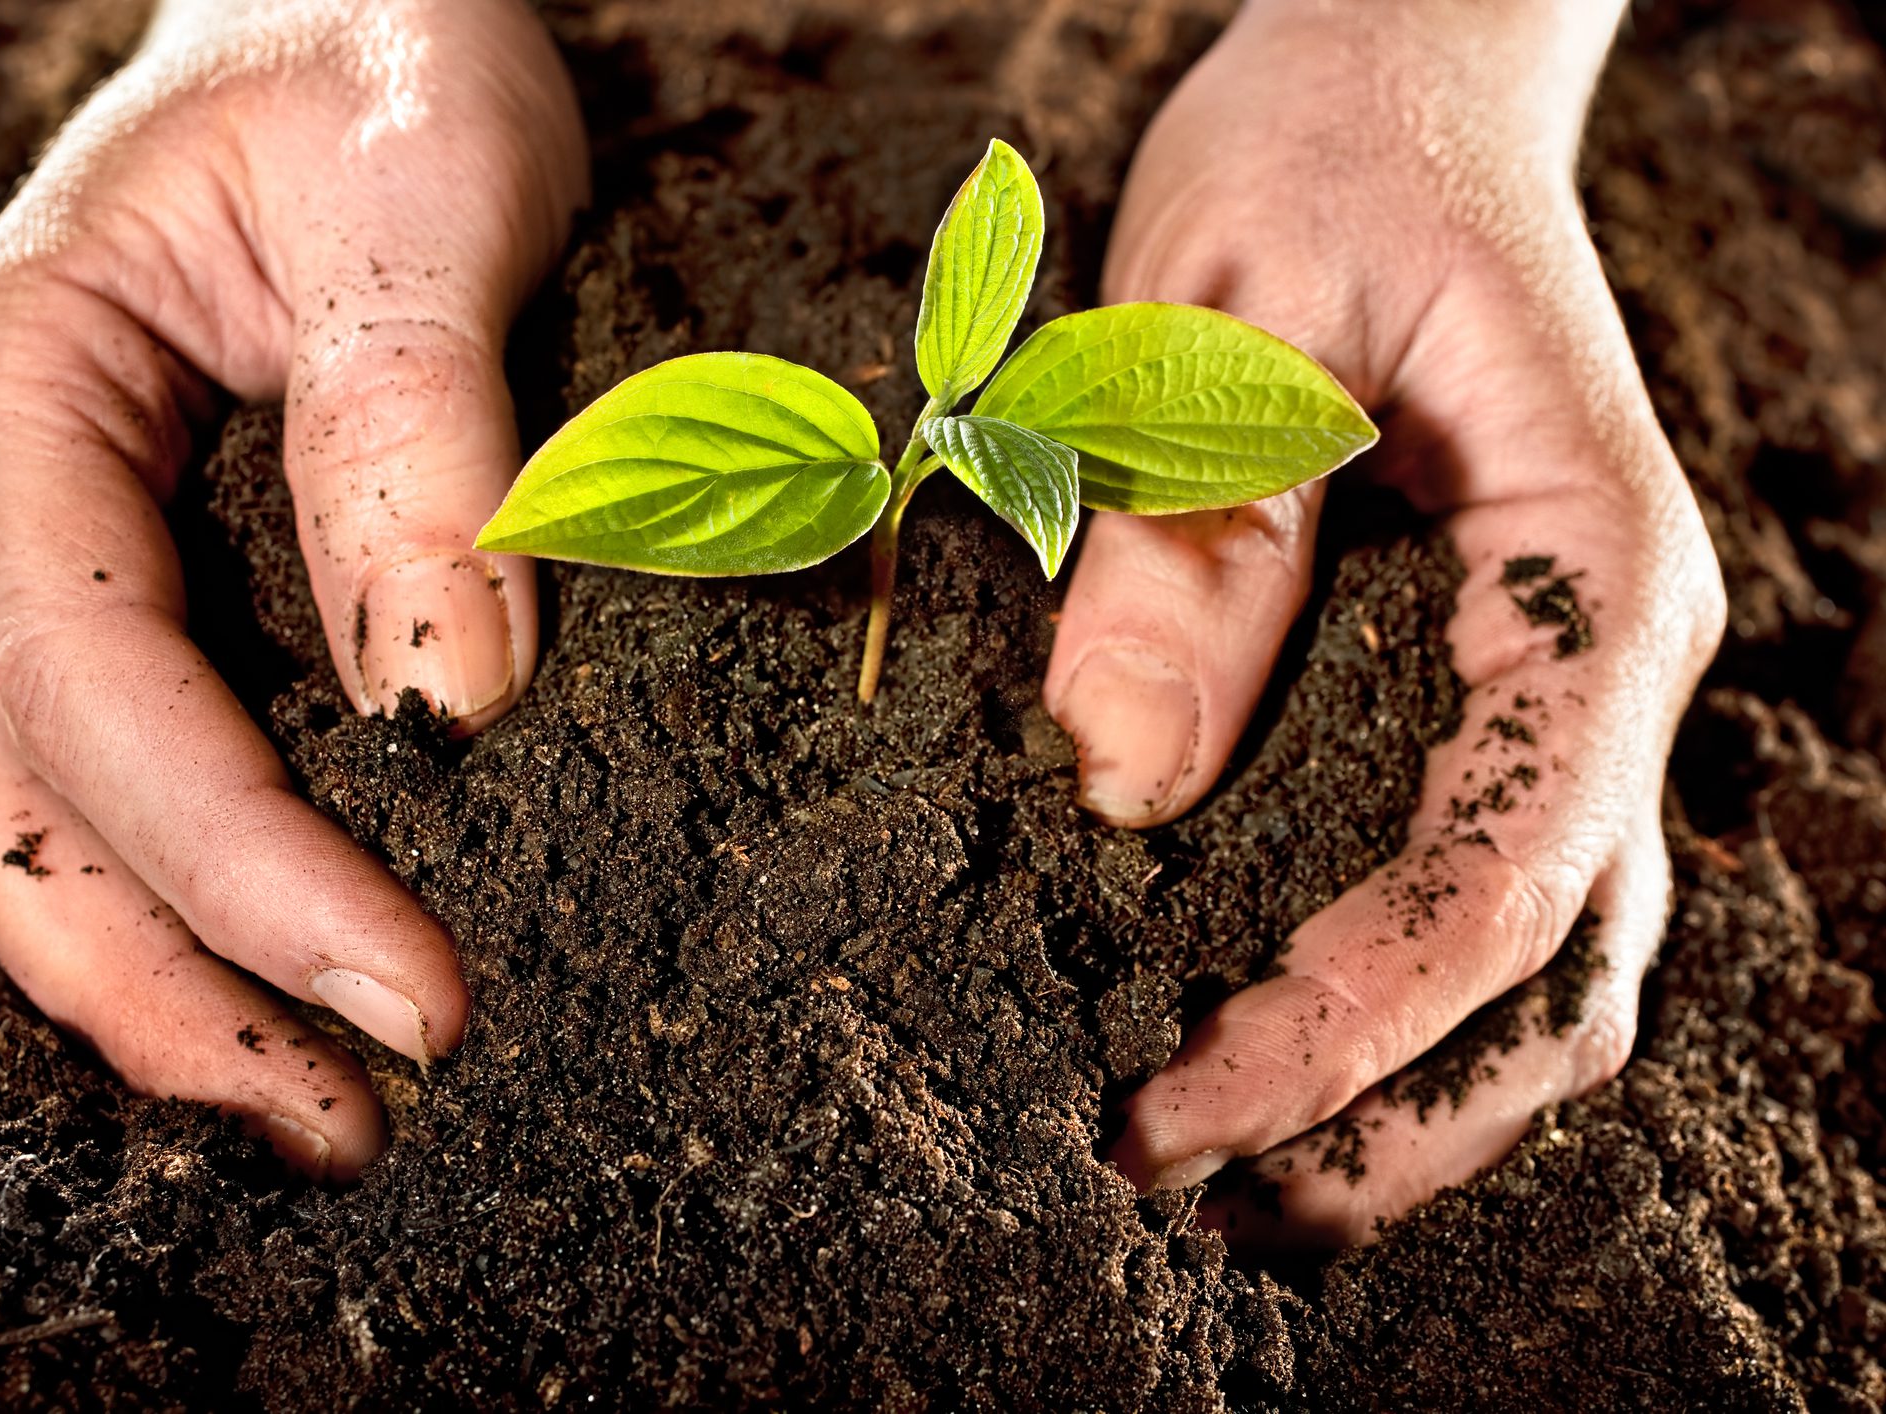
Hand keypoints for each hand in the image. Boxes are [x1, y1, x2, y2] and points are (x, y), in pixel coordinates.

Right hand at [0, 0, 586, 1177]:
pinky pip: (110, 776)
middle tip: (349, 1117)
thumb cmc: (374, 54)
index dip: (240, 860)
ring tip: (324, 1111)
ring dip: (162, 985)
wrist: (350, 14)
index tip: (408, 993)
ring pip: (28, 819)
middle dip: (171, 984)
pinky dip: (185, 903)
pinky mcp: (124, 585)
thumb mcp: (425, 194)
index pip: (93, 674)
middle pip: (9, 798)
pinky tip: (288, 984)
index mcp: (12, 379)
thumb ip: (421, 434)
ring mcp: (35, 548)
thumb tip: (452, 698)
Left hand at [1055, 0, 1723, 1241]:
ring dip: (1406, 1106)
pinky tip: (1271, 1058)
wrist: (1405, 80)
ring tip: (1231, 1192)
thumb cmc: (1328, 155)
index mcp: (1587, 571)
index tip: (1184, 1109)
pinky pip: (1479, 897)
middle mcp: (1605, 658)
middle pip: (1559, 977)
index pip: (1504, 871)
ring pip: (1546, 974)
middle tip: (1187, 1191)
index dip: (1352, 1024)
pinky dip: (1393, 1015)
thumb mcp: (1220, 308)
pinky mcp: (1484, 693)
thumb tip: (1118, 784)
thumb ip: (1190, 540)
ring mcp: (1559, 690)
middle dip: (1388, 1119)